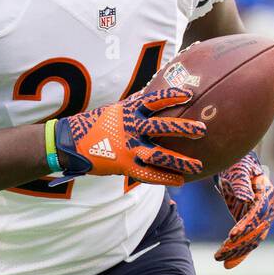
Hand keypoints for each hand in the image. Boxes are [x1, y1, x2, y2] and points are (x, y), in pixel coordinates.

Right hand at [54, 86, 204, 185]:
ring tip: (198, 166)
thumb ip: (135, 105)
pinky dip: (165, 178)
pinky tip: (180, 181)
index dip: (172, 95)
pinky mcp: (124, 165)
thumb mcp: (115, 110)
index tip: (189, 94)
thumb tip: (153, 92)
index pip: (154, 99)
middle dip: (184, 128)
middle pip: (162, 126)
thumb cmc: (95, 125)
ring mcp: (128, 148)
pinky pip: (148, 174)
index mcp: (128, 111)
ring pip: (159, 154)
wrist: (70, 142)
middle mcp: (130, 128)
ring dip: (180, 161)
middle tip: (203, 129)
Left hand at [214, 151, 273, 268]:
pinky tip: (228, 263)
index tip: (231, 235)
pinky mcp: (253, 224)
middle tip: (219, 255)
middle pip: (255, 231)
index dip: (246, 225)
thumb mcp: (237, 169)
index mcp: (267, 194)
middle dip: (238, 244)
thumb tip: (247, 197)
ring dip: (236, 252)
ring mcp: (263, 218)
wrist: (239, 166)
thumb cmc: (237, 164)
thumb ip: (241, 182)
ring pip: (252, 240)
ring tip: (218, 259)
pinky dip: (239, 253)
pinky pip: (249, 241)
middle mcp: (269, 208)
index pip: (257, 213)